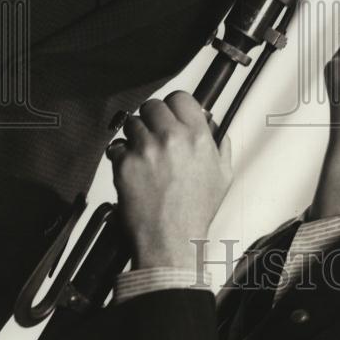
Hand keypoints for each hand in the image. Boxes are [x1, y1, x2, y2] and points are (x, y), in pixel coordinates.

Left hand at [107, 92, 231, 270]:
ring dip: (135, 136)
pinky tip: (132, 168)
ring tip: (143, 155)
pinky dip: (120, 155)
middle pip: (153, 105)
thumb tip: (217, 130)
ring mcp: (146, 150)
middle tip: (153, 134)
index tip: (170, 114)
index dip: (174, 106)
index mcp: (197, 137)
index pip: (180, 97)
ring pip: (132, 123)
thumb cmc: (195, 213)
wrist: (170, 242)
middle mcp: (171, 138)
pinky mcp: (124, 164)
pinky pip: (115, 146)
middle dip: (152, 118)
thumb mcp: (223, 177)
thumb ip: (222, 147)